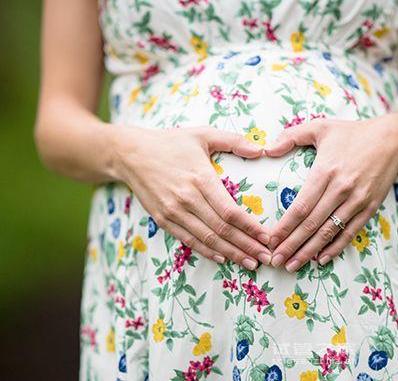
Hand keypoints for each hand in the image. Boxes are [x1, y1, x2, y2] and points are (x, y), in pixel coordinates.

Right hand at [111, 125, 272, 269]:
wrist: (130, 154)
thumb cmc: (171, 142)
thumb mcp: (202, 134)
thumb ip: (233, 140)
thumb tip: (260, 150)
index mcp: (200, 178)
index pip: (230, 210)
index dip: (250, 227)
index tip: (267, 237)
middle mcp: (187, 199)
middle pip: (222, 230)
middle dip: (247, 246)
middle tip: (266, 258)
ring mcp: (173, 211)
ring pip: (206, 239)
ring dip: (231, 254)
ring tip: (250, 263)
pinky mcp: (163, 220)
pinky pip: (188, 240)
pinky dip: (207, 252)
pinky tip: (223, 258)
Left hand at [264, 115, 397, 271]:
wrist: (392, 140)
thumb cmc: (351, 133)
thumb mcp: (320, 127)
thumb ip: (291, 136)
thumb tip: (266, 150)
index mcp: (325, 171)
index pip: (300, 206)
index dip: (284, 227)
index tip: (270, 240)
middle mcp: (341, 189)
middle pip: (312, 224)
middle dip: (291, 245)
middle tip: (275, 260)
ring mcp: (357, 201)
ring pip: (329, 232)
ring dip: (309, 251)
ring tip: (292, 265)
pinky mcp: (370, 208)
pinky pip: (350, 232)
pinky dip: (335, 248)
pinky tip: (321, 259)